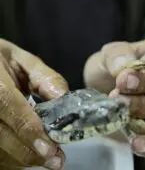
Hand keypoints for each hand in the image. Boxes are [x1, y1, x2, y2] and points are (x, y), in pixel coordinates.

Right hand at [0, 39, 67, 169]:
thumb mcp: (22, 59)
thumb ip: (44, 77)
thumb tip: (63, 98)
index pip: (8, 106)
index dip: (28, 130)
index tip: (50, 147)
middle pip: (0, 135)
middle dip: (29, 152)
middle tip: (56, 160)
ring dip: (22, 158)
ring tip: (47, 158)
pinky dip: (12, 159)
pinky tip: (29, 154)